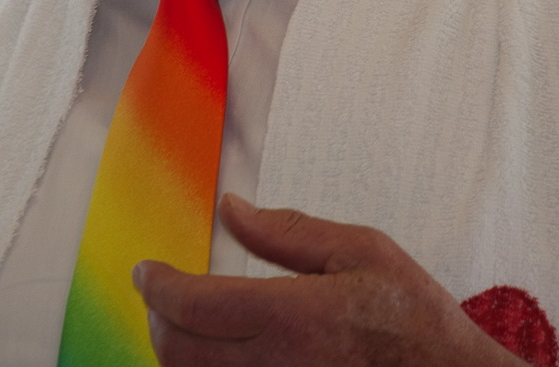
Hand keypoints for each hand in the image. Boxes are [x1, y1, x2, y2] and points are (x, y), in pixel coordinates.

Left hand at [135, 193, 529, 365]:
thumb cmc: (413, 318)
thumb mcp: (361, 250)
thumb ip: (288, 231)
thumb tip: (232, 207)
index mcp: (291, 316)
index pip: (193, 305)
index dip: (156, 285)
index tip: (145, 270)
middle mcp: (276, 365)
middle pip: (178, 351)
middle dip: (156, 318)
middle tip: (158, 293)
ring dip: (176, 350)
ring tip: (184, 321)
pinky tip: (217, 351)